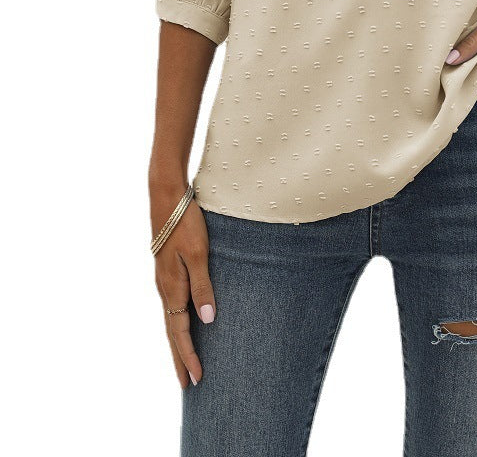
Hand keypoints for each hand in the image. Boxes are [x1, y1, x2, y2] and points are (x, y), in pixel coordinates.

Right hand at [150, 180, 216, 387]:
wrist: (166, 196)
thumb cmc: (185, 223)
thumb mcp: (198, 254)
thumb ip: (203, 287)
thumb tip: (207, 321)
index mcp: (172, 288)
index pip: (180, 332)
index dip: (188, 357)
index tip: (196, 380)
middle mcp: (165, 288)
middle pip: (171, 332)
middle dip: (180, 358)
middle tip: (186, 385)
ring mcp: (164, 279)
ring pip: (170, 319)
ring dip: (177, 343)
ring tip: (184, 362)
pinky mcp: (167, 270)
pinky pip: (171, 305)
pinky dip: (176, 323)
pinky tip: (184, 323)